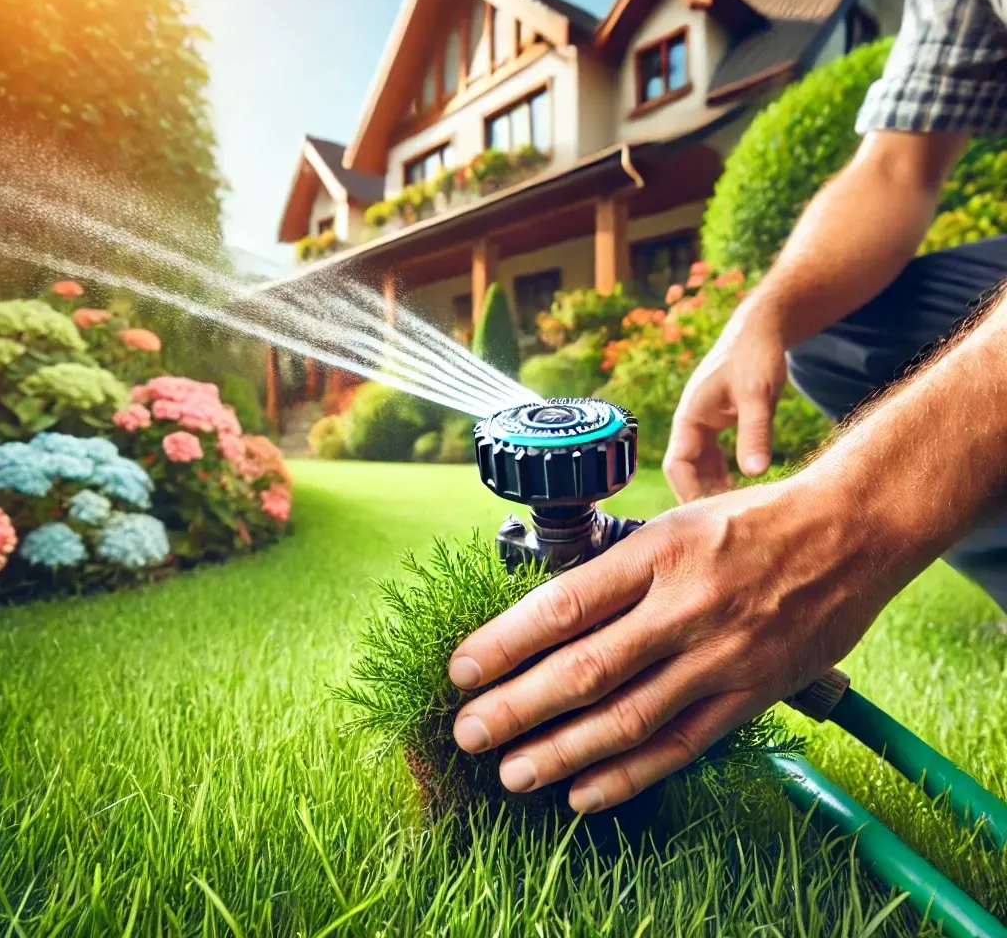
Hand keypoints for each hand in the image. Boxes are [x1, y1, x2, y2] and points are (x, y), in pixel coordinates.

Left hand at [447, 474, 901, 813]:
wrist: (850, 531)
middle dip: (516, 707)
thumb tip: (551, 613)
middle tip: (468, 732)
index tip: (462, 668)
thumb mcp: (677, 520)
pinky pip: (682, 744)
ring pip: (628, 718)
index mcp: (658, 552)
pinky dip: (629, 775)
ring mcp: (721, 655)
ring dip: (562, 752)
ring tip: (512, 772)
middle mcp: (685, 606)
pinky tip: (583, 792)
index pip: (564, 604)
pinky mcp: (752, 693)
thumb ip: (621, 568)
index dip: (505, 642)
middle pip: (585, 669)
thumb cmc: (752, 519)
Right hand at [664, 312, 787, 502]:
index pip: (677, 466)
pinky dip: (725, 476)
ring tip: (736, 512)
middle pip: (686, 472)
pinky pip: (714, 460)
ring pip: (700, 468)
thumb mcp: (757, 395)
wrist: (761, 328)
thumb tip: (754, 473)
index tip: (711, 519)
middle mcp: (691, 424)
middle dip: (702, 497)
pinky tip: (744, 490)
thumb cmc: (755, 355)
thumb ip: (755, 433)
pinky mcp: (718, 425)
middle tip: (728, 525)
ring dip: (713, 489)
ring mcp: (703, 425)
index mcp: (689, 418)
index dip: (689, 494)